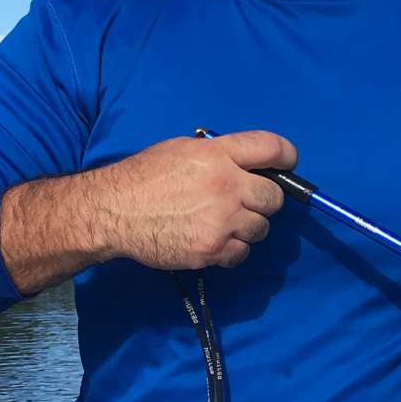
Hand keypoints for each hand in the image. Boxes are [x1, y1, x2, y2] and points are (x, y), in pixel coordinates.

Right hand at [96, 130, 297, 270]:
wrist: (113, 212)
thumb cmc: (143, 177)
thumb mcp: (180, 150)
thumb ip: (218, 155)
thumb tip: (246, 165)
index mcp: (218, 154)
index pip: (272, 148)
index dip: (287, 157)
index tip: (287, 165)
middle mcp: (226, 185)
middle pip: (274, 197)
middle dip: (264, 200)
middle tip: (246, 202)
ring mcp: (222, 220)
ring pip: (261, 228)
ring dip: (248, 227)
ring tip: (223, 223)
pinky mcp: (213, 249)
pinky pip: (242, 253)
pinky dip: (233, 250)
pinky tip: (214, 240)